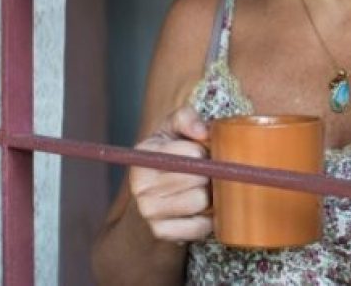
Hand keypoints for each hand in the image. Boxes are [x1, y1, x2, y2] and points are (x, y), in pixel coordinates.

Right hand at [130, 105, 212, 243]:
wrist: (150, 204)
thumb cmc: (169, 160)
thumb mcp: (172, 131)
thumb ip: (186, 118)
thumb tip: (203, 132)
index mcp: (145, 154)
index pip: (191, 152)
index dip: (205, 152)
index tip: (202, 154)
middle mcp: (140, 183)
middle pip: (198, 177)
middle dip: (210, 175)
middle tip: (206, 175)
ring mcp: (148, 211)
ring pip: (200, 201)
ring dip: (210, 197)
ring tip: (202, 191)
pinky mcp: (161, 232)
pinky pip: (200, 226)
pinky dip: (207, 220)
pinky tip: (199, 212)